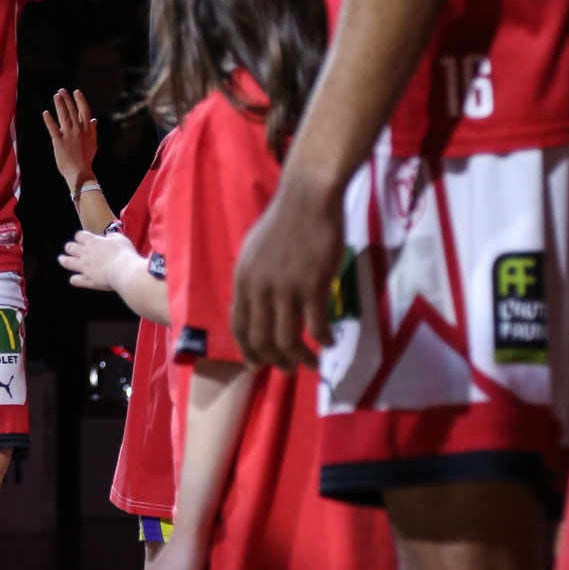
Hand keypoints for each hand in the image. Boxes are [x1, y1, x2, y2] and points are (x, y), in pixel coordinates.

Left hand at [42, 89, 99, 188]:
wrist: (80, 172)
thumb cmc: (86, 158)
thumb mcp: (93, 143)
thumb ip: (93, 130)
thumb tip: (94, 120)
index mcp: (87, 130)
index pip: (84, 111)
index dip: (80, 100)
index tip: (76, 92)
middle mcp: (79, 130)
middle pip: (73, 111)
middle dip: (67, 100)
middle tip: (61, 90)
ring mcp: (69, 135)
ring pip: (64, 117)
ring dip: (60, 105)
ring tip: (56, 96)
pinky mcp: (59, 142)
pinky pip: (53, 128)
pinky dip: (49, 120)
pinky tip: (46, 113)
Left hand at [60, 229, 145, 292]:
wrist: (124, 271)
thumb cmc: (124, 253)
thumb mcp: (121, 239)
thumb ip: (113, 236)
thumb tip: (109, 235)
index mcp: (93, 242)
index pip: (80, 235)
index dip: (80, 237)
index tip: (82, 238)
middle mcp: (85, 253)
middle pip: (70, 247)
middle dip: (69, 247)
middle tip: (69, 248)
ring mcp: (84, 267)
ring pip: (68, 262)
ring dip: (64, 260)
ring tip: (61, 259)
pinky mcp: (87, 280)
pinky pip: (75, 280)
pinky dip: (74, 279)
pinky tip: (74, 279)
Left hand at [230, 171, 341, 368]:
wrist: (308, 198)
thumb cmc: (285, 222)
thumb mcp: (254, 252)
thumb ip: (252, 281)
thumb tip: (253, 307)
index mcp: (242, 280)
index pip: (238, 326)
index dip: (248, 351)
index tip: (258, 365)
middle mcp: (259, 289)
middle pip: (262, 340)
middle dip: (275, 361)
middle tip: (289, 370)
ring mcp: (286, 289)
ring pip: (288, 340)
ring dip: (300, 358)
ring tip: (311, 363)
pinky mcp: (313, 286)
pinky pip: (316, 326)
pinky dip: (323, 339)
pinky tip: (330, 341)